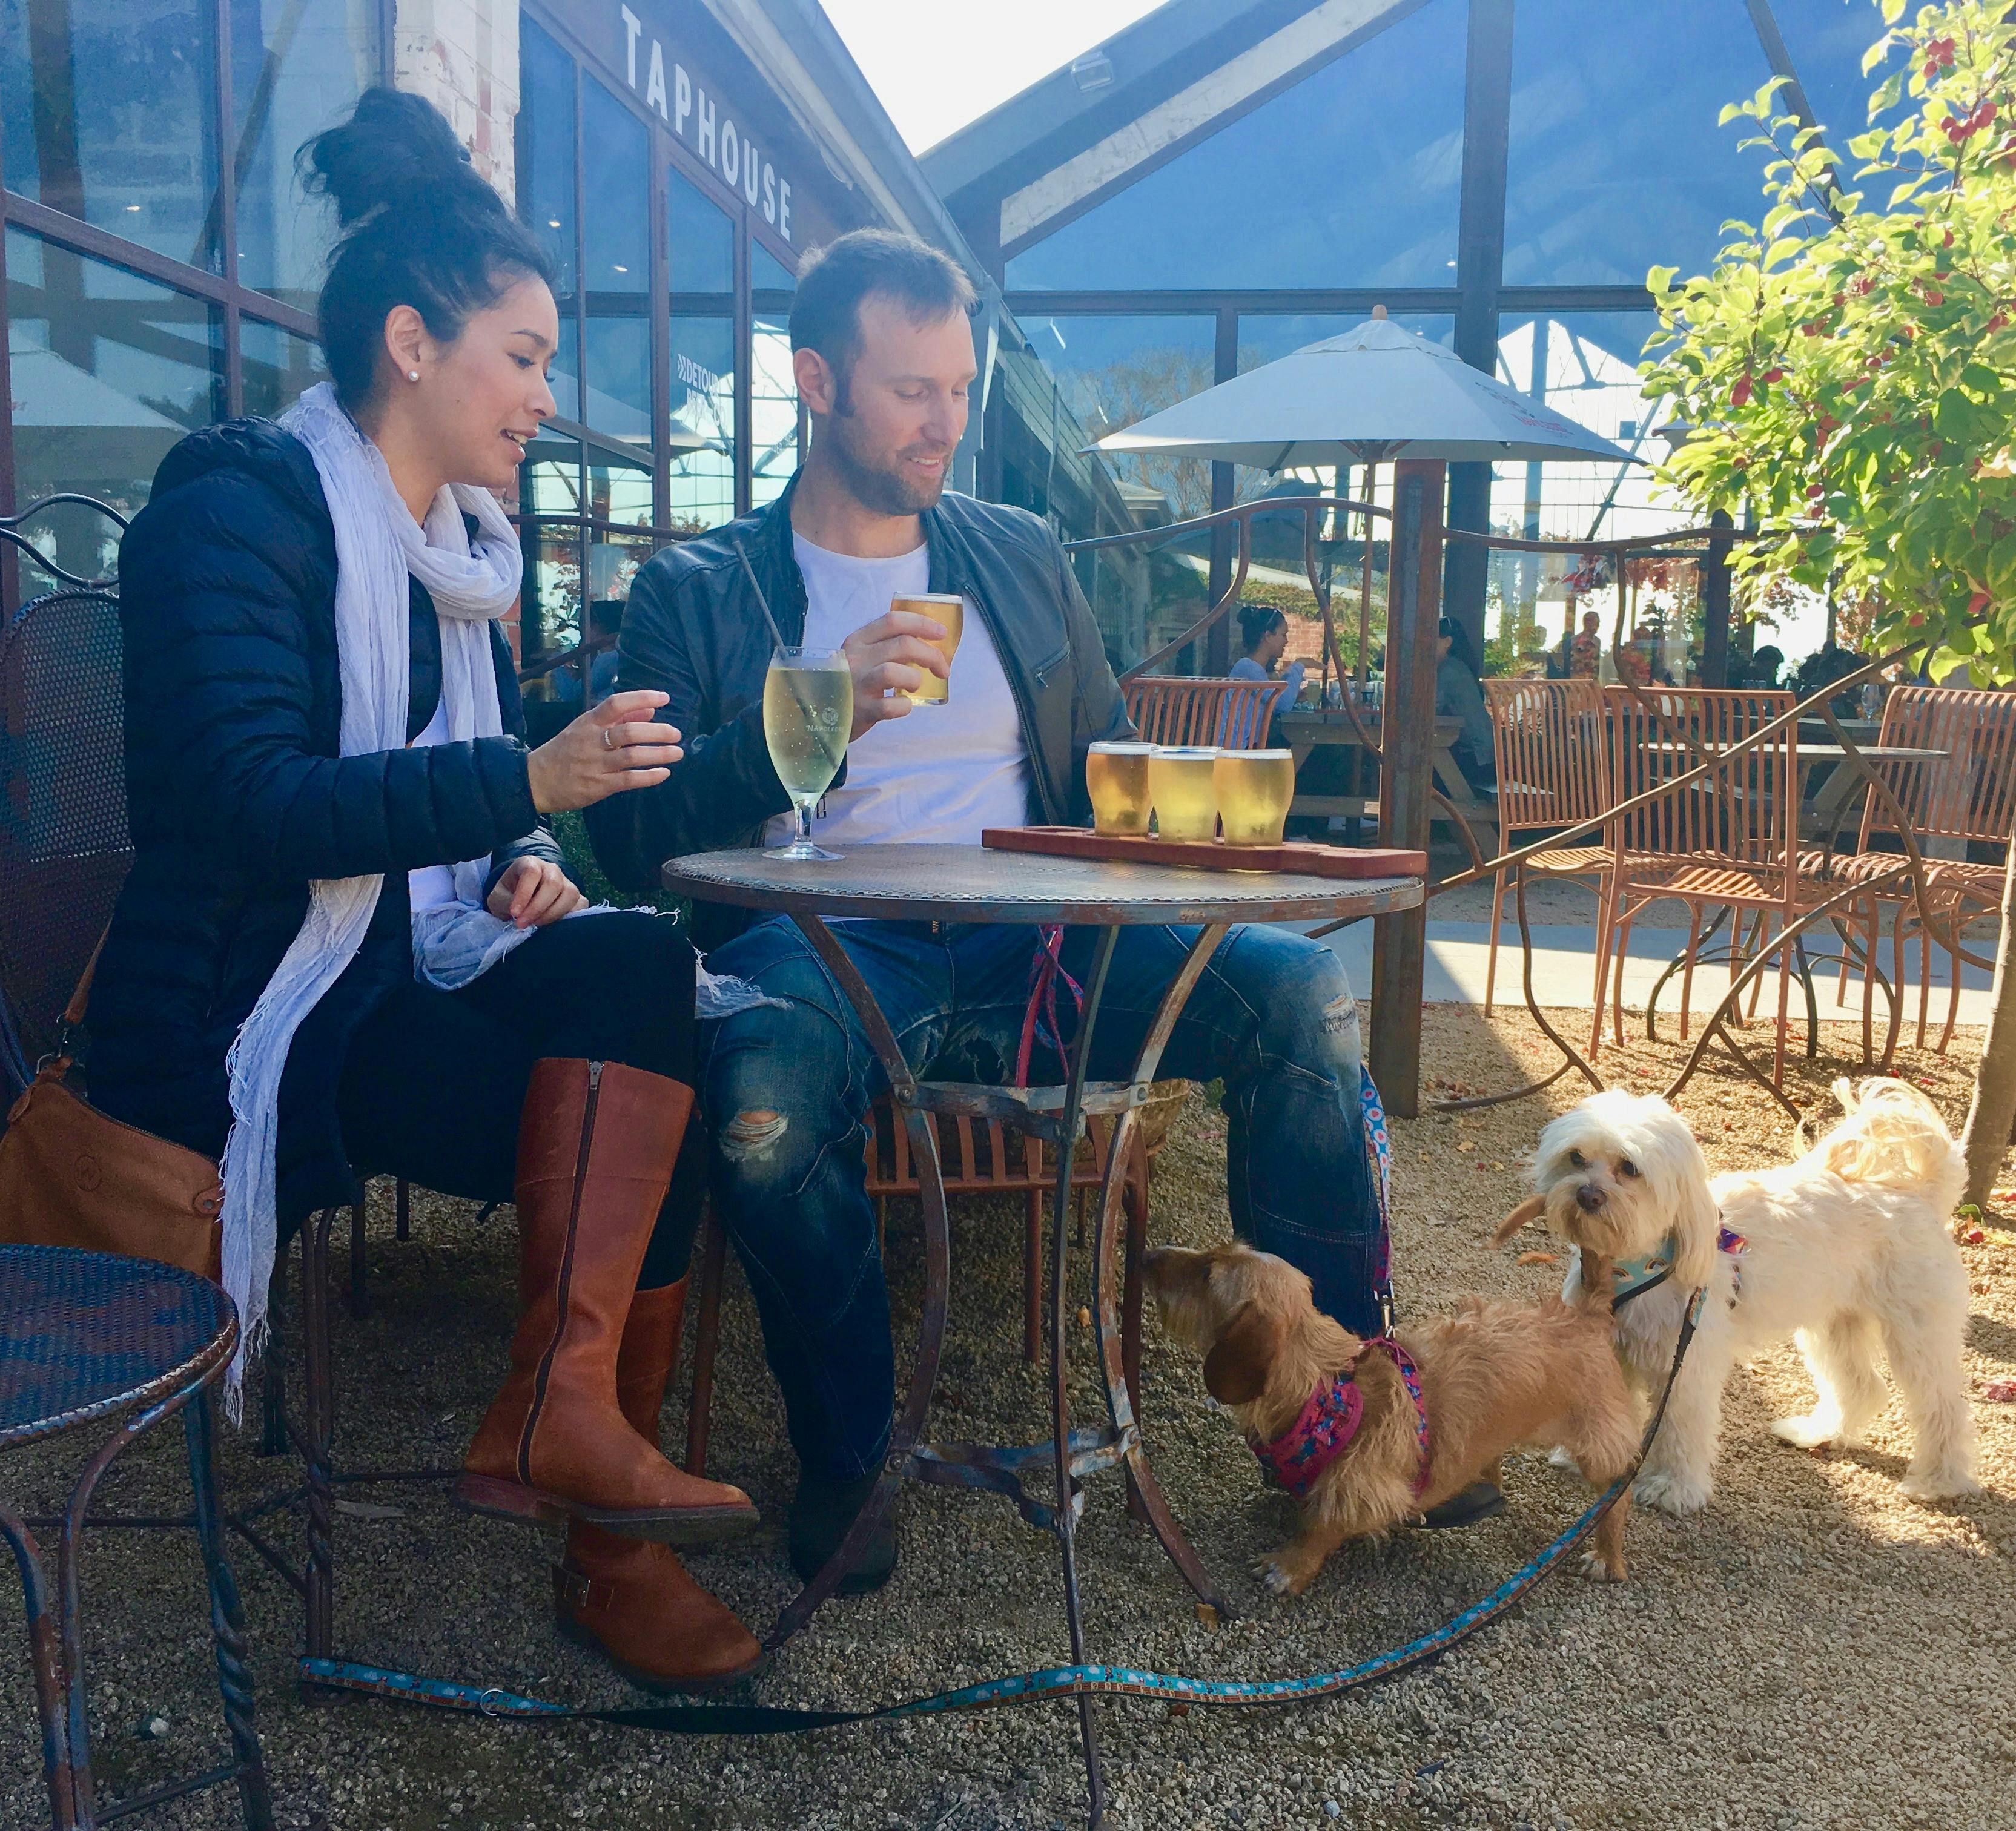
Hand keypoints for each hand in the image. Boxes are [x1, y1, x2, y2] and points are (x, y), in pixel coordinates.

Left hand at [486, 856, 587, 927]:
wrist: (518, 901)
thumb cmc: (507, 896)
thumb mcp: (498, 898)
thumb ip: (507, 903)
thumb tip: (521, 914)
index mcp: (529, 863)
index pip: (532, 872)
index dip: (524, 894)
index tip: (514, 913)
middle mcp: (551, 869)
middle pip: (553, 884)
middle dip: (537, 908)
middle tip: (522, 924)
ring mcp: (566, 882)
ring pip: (570, 894)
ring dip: (553, 914)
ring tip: (536, 925)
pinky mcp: (576, 897)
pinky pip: (581, 905)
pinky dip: (571, 917)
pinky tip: (554, 925)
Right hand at [526, 691, 683, 811]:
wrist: (536, 780)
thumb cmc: (565, 751)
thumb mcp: (585, 728)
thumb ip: (618, 718)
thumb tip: (650, 710)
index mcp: (588, 722)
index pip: (616, 704)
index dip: (642, 698)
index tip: (664, 698)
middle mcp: (592, 741)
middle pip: (629, 732)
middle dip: (658, 732)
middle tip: (676, 733)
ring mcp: (595, 764)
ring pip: (633, 756)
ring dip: (659, 754)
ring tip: (677, 753)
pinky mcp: (599, 786)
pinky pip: (629, 779)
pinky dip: (649, 776)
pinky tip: (664, 773)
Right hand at [840, 609, 949, 739]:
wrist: (819, 713)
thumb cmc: (851, 683)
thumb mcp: (861, 656)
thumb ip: (886, 646)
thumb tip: (927, 644)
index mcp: (858, 640)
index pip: (893, 621)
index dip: (922, 624)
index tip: (941, 633)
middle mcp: (857, 658)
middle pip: (903, 645)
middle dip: (931, 655)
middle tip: (942, 669)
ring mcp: (857, 684)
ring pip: (894, 672)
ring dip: (915, 678)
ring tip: (914, 686)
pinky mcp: (861, 710)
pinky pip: (891, 706)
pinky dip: (905, 707)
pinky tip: (903, 706)